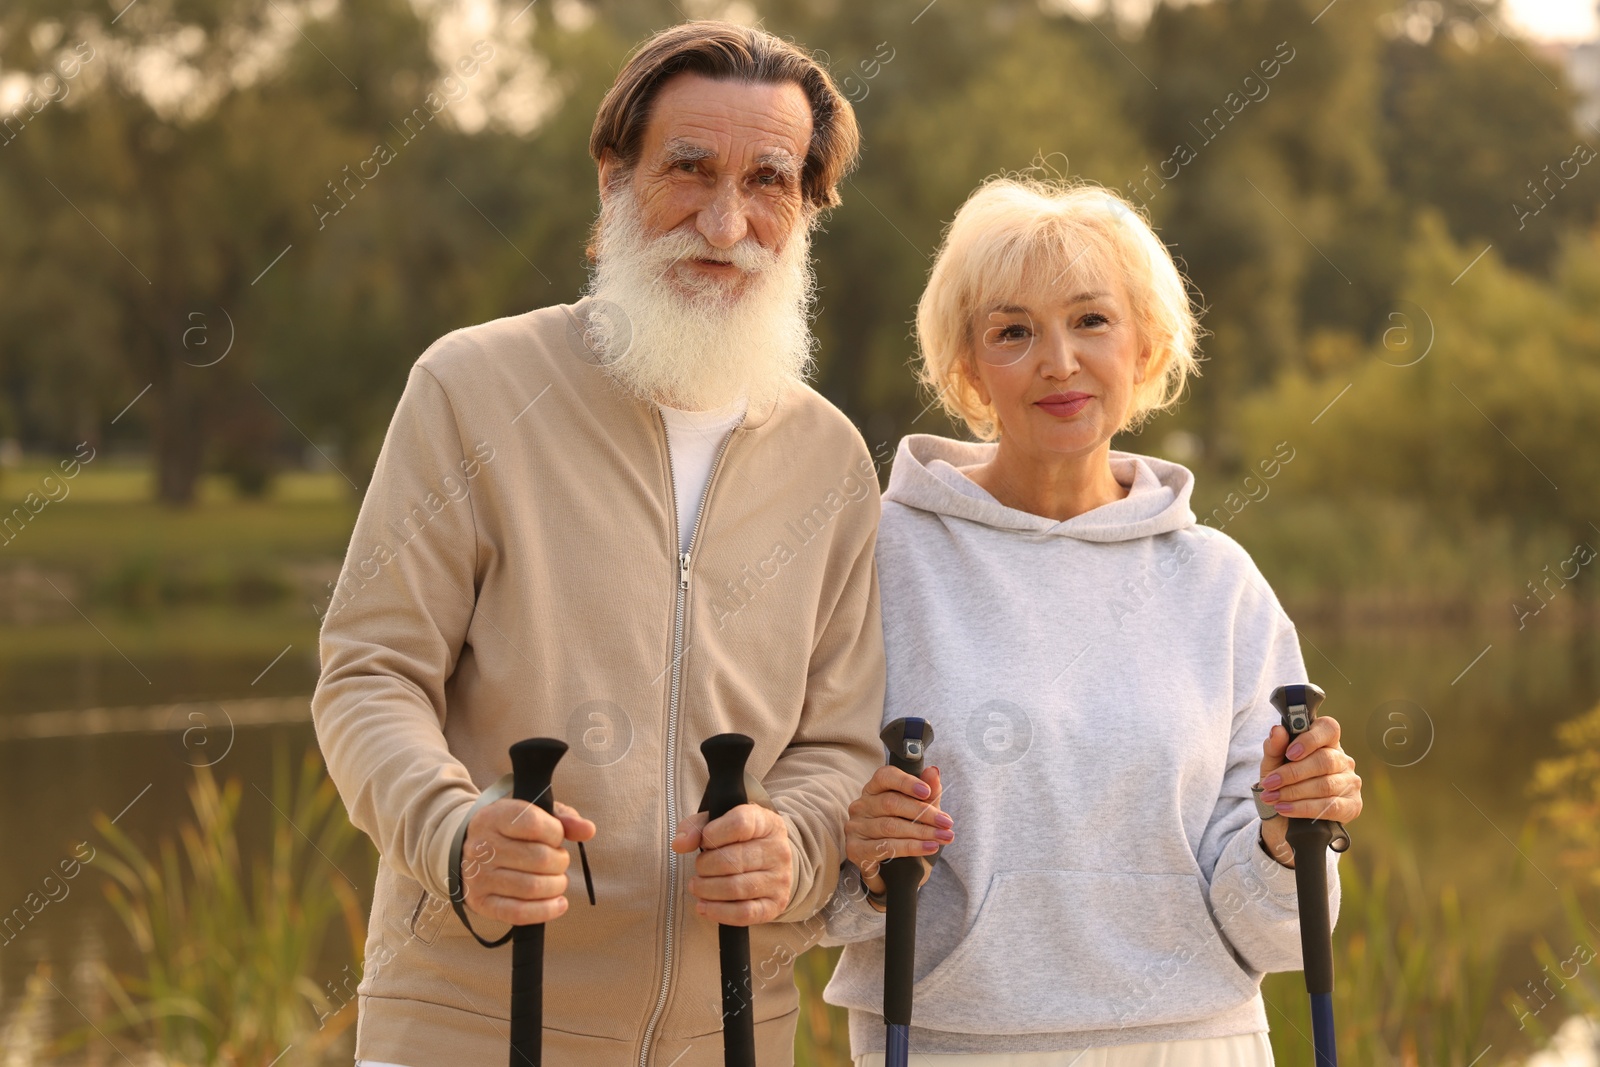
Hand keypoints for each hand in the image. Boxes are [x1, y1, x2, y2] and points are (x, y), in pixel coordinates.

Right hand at [460, 798, 595, 924]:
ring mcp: (479, 876)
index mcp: (495, 817)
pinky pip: (518, 913)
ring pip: (532, 887)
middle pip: (539, 858)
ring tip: (557, 880)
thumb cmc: (512, 830)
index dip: (556, 833)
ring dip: (557, 885)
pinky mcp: (481, 902)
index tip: (556, 837)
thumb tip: (588, 830)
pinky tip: (559, 903)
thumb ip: (564, 819)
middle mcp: (482, 847)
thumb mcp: (535, 814)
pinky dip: (545, 911)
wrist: (473, 851)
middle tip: (559, 861)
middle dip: (560, 862)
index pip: (534, 824)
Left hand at [672, 804, 792, 925]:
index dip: (713, 834)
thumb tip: (680, 844)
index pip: (740, 824)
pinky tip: (704, 907)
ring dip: (707, 889)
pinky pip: (744, 913)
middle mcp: (778, 850)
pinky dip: (718, 912)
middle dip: (705, 866)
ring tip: (697, 886)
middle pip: (733, 859)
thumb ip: (696, 827)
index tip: (703, 841)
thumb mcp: (720, 823)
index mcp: (767, 823)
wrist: (770, 863)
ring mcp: (780, 879)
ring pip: (736, 888)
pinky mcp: (775, 905)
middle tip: (699, 868)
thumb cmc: (739, 840)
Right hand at [845, 764, 949, 896]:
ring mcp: (855, 827)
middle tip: (947, 822)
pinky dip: (911, 847)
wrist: (893, 874)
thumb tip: (934, 772)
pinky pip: (886, 846)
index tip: (928, 792)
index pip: (885, 776)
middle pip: (891, 803)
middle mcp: (861, 806)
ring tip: (944, 837)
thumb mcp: (921, 814)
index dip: (906, 782)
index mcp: (874, 790)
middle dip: (923, 813)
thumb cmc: (906, 836)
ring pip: (890, 826)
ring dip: (922, 832)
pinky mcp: (855, 849)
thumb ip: (928, 793)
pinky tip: (929, 847)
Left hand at [1257, 714, 1362, 867]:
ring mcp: (1351, 783)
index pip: (1328, 729)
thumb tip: (1277, 730)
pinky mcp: (1352, 806)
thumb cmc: (1282, 783)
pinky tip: (1285, 809)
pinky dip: (1303, 808)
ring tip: (1272, 797)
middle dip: (1293, 773)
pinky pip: (1330, 806)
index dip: (1310, 739)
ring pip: (1325, 785)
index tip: (1289, 753)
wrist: (1285, 818)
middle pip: (1324, 760)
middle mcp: (1343, 760)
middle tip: (1270, 783)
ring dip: (1294, 792)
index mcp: (1326, 742)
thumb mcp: (1272, 764)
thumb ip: (1274, 747)